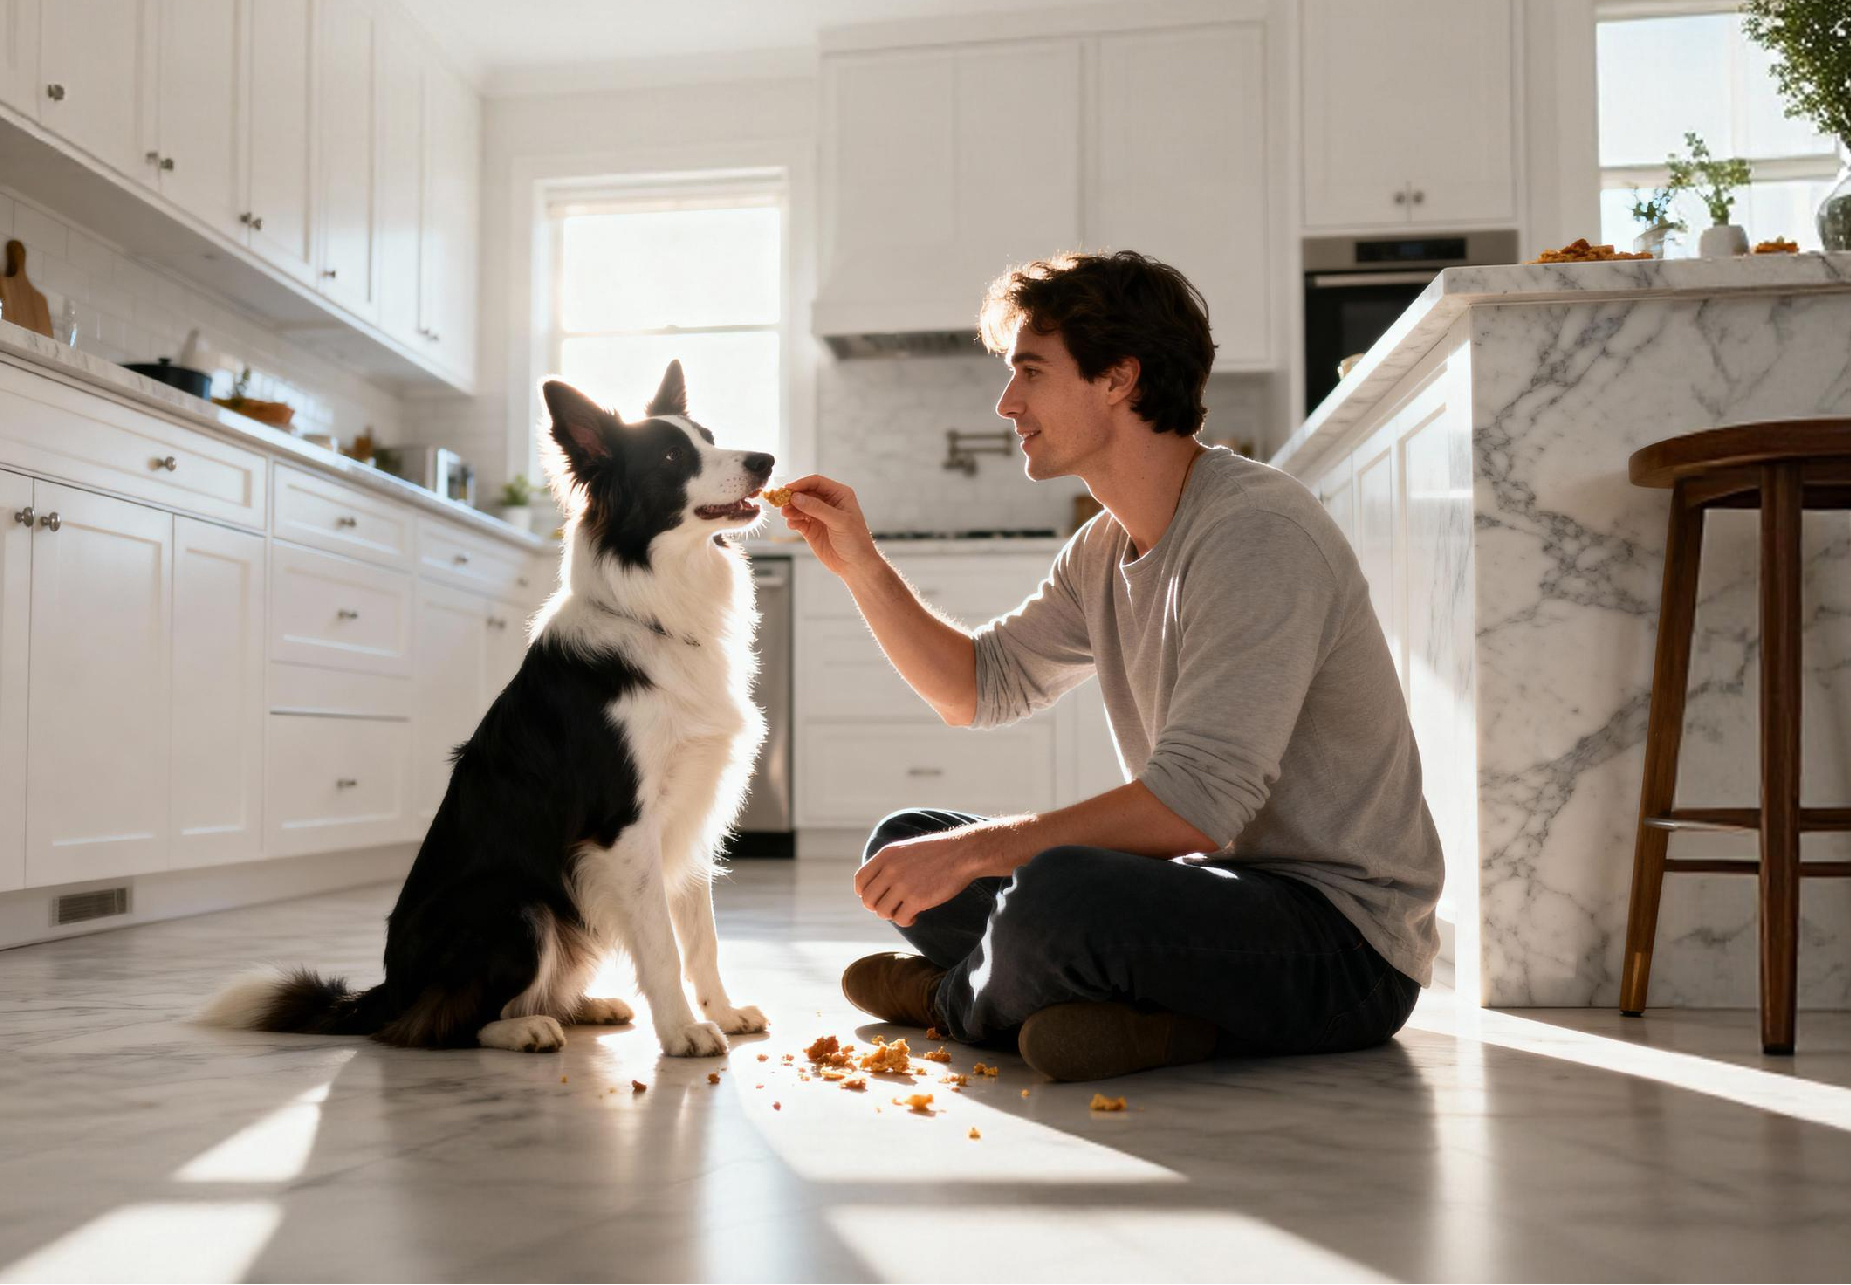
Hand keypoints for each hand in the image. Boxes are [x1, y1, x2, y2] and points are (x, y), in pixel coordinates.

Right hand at [776, 475, 877, 578]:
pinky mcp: (811, 529)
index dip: (802, 484)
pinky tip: (792, 525)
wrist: (855, 565)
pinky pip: (798, 520)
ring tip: (786, 514)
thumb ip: (817, 508)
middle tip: (781, 502)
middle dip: (793, 497)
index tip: (788, 489)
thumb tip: (796, 497)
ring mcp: (818, 516)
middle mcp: (828, 502)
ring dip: (791, 509)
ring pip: (799, 506)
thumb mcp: (839, 522)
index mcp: (839, 495)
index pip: (817, 483)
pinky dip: (793, 521)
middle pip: (805, 493)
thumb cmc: (855, 540)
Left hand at [854, 829, 987, 927]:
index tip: (877, 897)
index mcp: (886, 855)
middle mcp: (890, 870)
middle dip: (877, 907)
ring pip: (882, 912)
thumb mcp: (906, 849)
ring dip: (891, 915)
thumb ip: (889, 864)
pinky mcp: (917, 900)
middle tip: (892, 907)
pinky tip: (915, 916)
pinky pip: (899, 919)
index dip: (865, 893)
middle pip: (868, 899)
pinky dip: (905, 921)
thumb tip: (876, 886)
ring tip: (905, 911)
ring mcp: (903, 885)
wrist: (962, 853)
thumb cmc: (937, 852)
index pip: (860, 880)